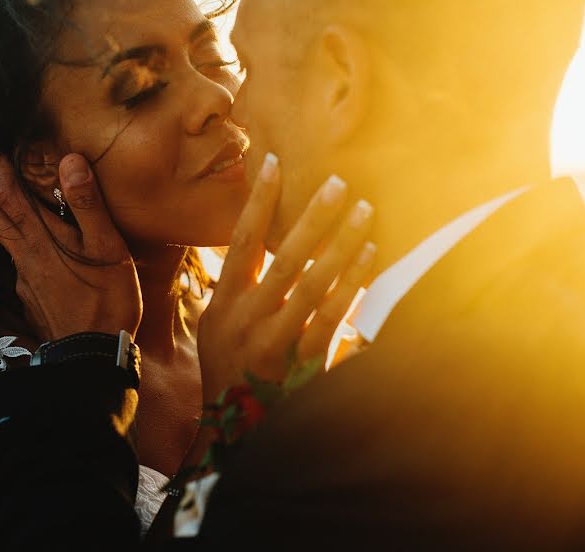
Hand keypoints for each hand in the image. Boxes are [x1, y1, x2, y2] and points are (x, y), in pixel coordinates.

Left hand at [0, 154, 141, 341]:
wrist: (92, 355)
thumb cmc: (106, 300)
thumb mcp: (107, 248)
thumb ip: (87, 205)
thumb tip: (70, 161)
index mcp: (42, 242)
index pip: (10, 200)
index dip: (1, 175)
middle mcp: (26, 259)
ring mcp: (27, 282)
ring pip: (5, 244)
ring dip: (4, 220)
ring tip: (14, 207)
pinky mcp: (32, 300)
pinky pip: (19, 266)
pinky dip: (21, 249)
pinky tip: (40, 253)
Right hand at [197, 153, 375, 401]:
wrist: (236, 423)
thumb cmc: (229, 363)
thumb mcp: (217, 323)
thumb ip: (238, 285)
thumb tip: (262, 239)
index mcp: (225, 301)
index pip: (242, 240)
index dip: (257, 201)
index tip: (272, 162)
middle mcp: (247, 316)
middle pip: (284, 257)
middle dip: (313, 217)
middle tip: (337, 183)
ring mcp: (275, 338)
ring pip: (312, 282)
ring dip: (340, 243)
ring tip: (363, 211)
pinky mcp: (302, 358)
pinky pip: (331, 313)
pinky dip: (351, 282)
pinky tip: (367, 254)